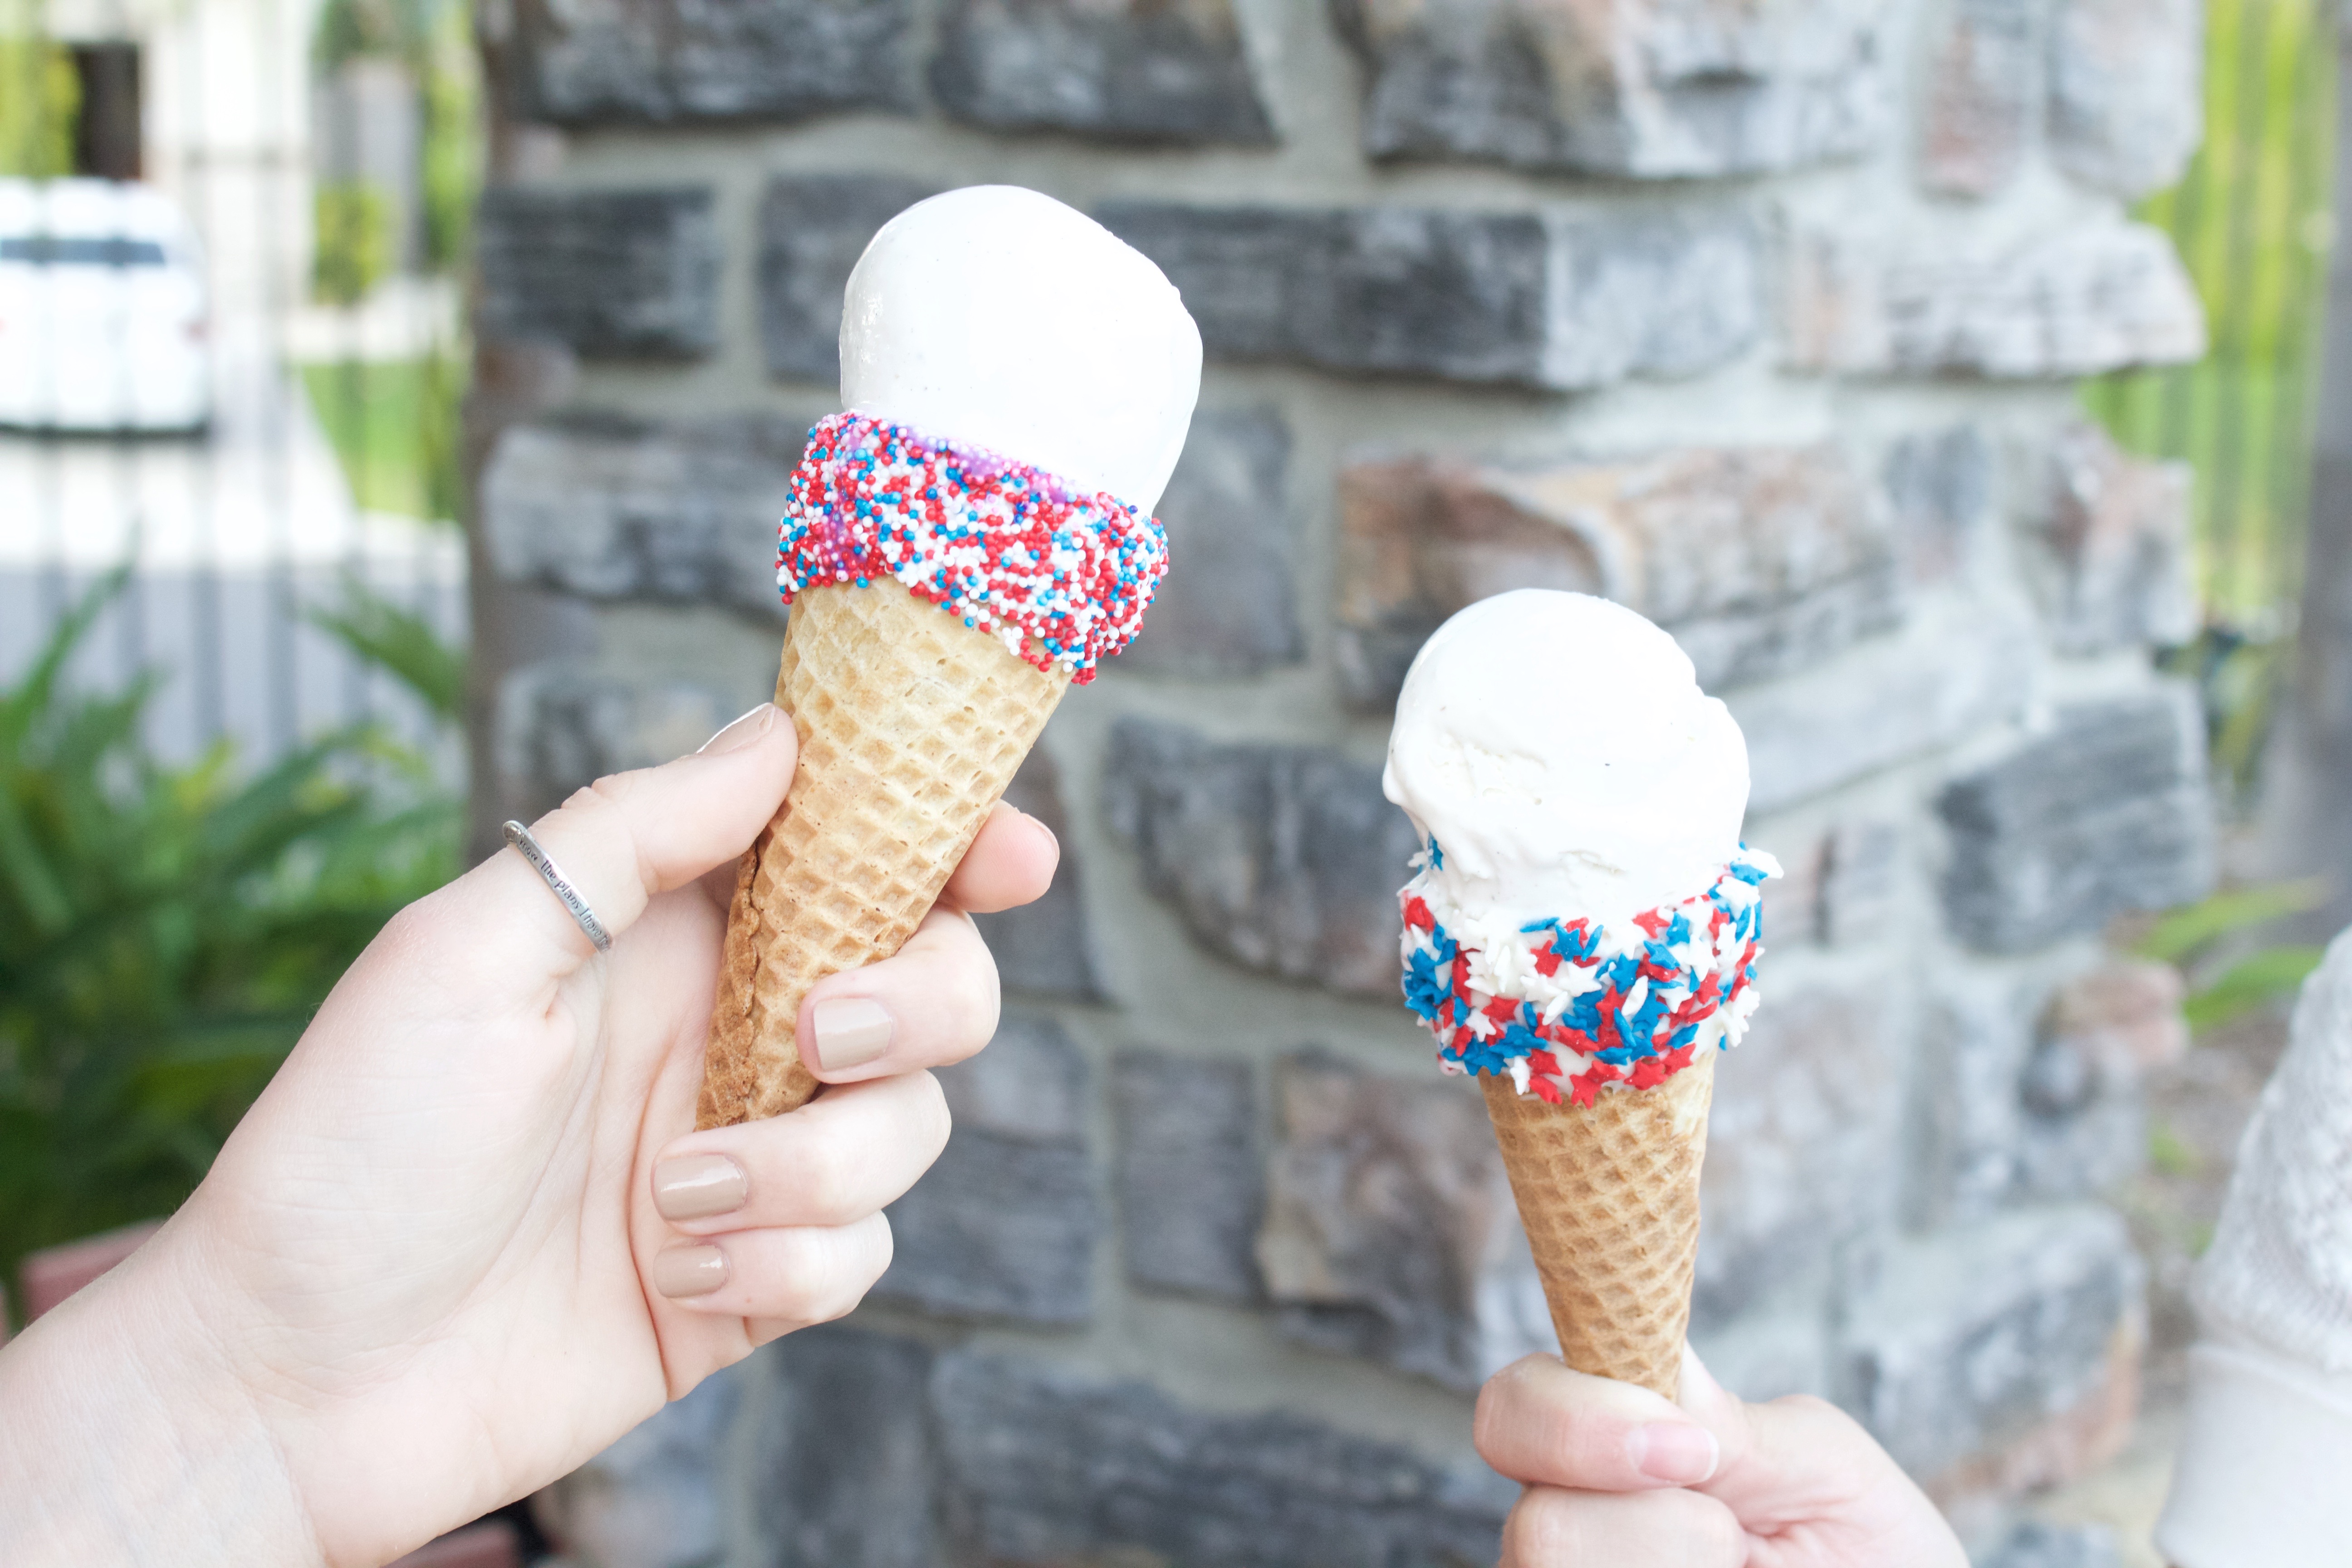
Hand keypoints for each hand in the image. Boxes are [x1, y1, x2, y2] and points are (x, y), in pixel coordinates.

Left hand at [0, 703, 1058, 1565]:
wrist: (292, 1380)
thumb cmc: (352, 1147)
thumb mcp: (465, 954)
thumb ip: (630, 839)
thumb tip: (777, 736)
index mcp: (675, 939)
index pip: (855, 860)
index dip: (956, 841)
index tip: (1010, 855)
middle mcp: (733, 1037)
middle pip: (934, 985)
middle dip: (917, 1001)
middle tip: (812, 1033)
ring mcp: (751, 1162)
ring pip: (909, 1129)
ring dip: (814, 1164)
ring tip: (671, 1202)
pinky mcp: (754, 1284)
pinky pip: (861, 1257)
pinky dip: (786, 1269)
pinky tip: (676, 1284)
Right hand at [1475, 1350, 1967, 1566]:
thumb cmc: (1872, 1547)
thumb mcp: (1824, 1469)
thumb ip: (1731, 1420)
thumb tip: (1647, 1346)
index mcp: (1610, 1441)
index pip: (1515, 1406)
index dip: (1577, 1421)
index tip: (1693, 1453)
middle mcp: (1574, 1521)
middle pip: (1533, 1520)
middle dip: (1647, 1528)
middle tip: (1733, 1541)